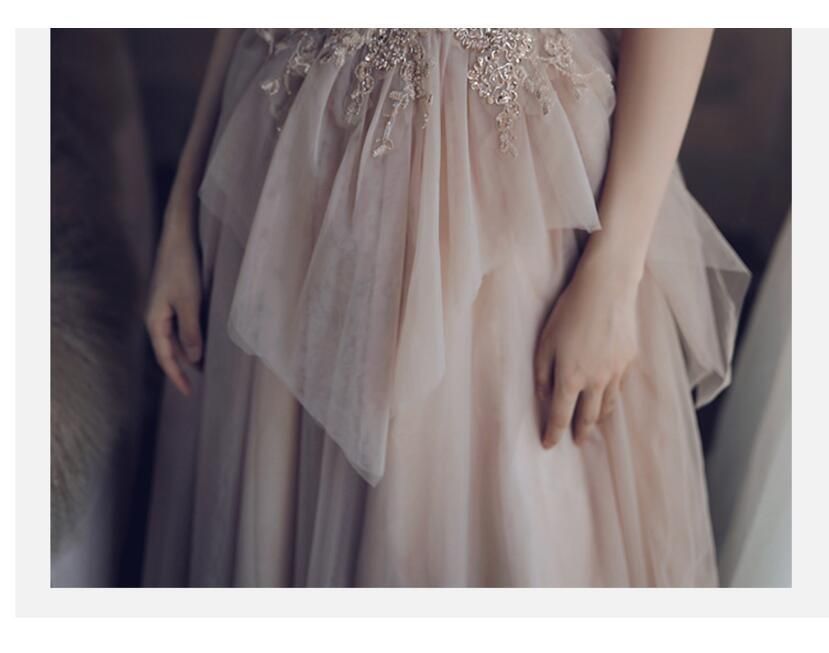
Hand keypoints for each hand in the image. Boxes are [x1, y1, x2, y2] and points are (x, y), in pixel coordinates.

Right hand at [145, 199, 202, 395]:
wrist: (178, 238)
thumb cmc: (182, 268)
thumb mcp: (189, 302)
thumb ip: (191, 331)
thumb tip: (193, 359)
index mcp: (155, 320)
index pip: (165, 356)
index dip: (177, 376)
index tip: (188, 393)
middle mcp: (155, 317)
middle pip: (167, 350)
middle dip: (181, 368)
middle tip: (196, 386)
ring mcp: (162, 309)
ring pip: (173, 339)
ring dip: (186, 354)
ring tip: (202, 369)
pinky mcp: (171, 301)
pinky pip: (178, 327)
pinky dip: (189, 339)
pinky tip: (201, 343)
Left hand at [533, 245, 639, 447]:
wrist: (607, 289)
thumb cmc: (569, 312)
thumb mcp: (545, 342)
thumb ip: (542, 372)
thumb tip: (543, 396)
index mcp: (570, 377)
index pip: (560, 415)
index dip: (553, 433)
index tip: (548, 445)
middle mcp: (596, 380)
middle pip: (589, 416)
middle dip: (581, 432)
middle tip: (577, 442)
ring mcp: (616, 371)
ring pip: (608, 404)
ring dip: (599, 418)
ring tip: (594, 424)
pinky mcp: (629, 359)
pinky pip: (619, 385)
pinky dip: (612, 396)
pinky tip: (608, 395)